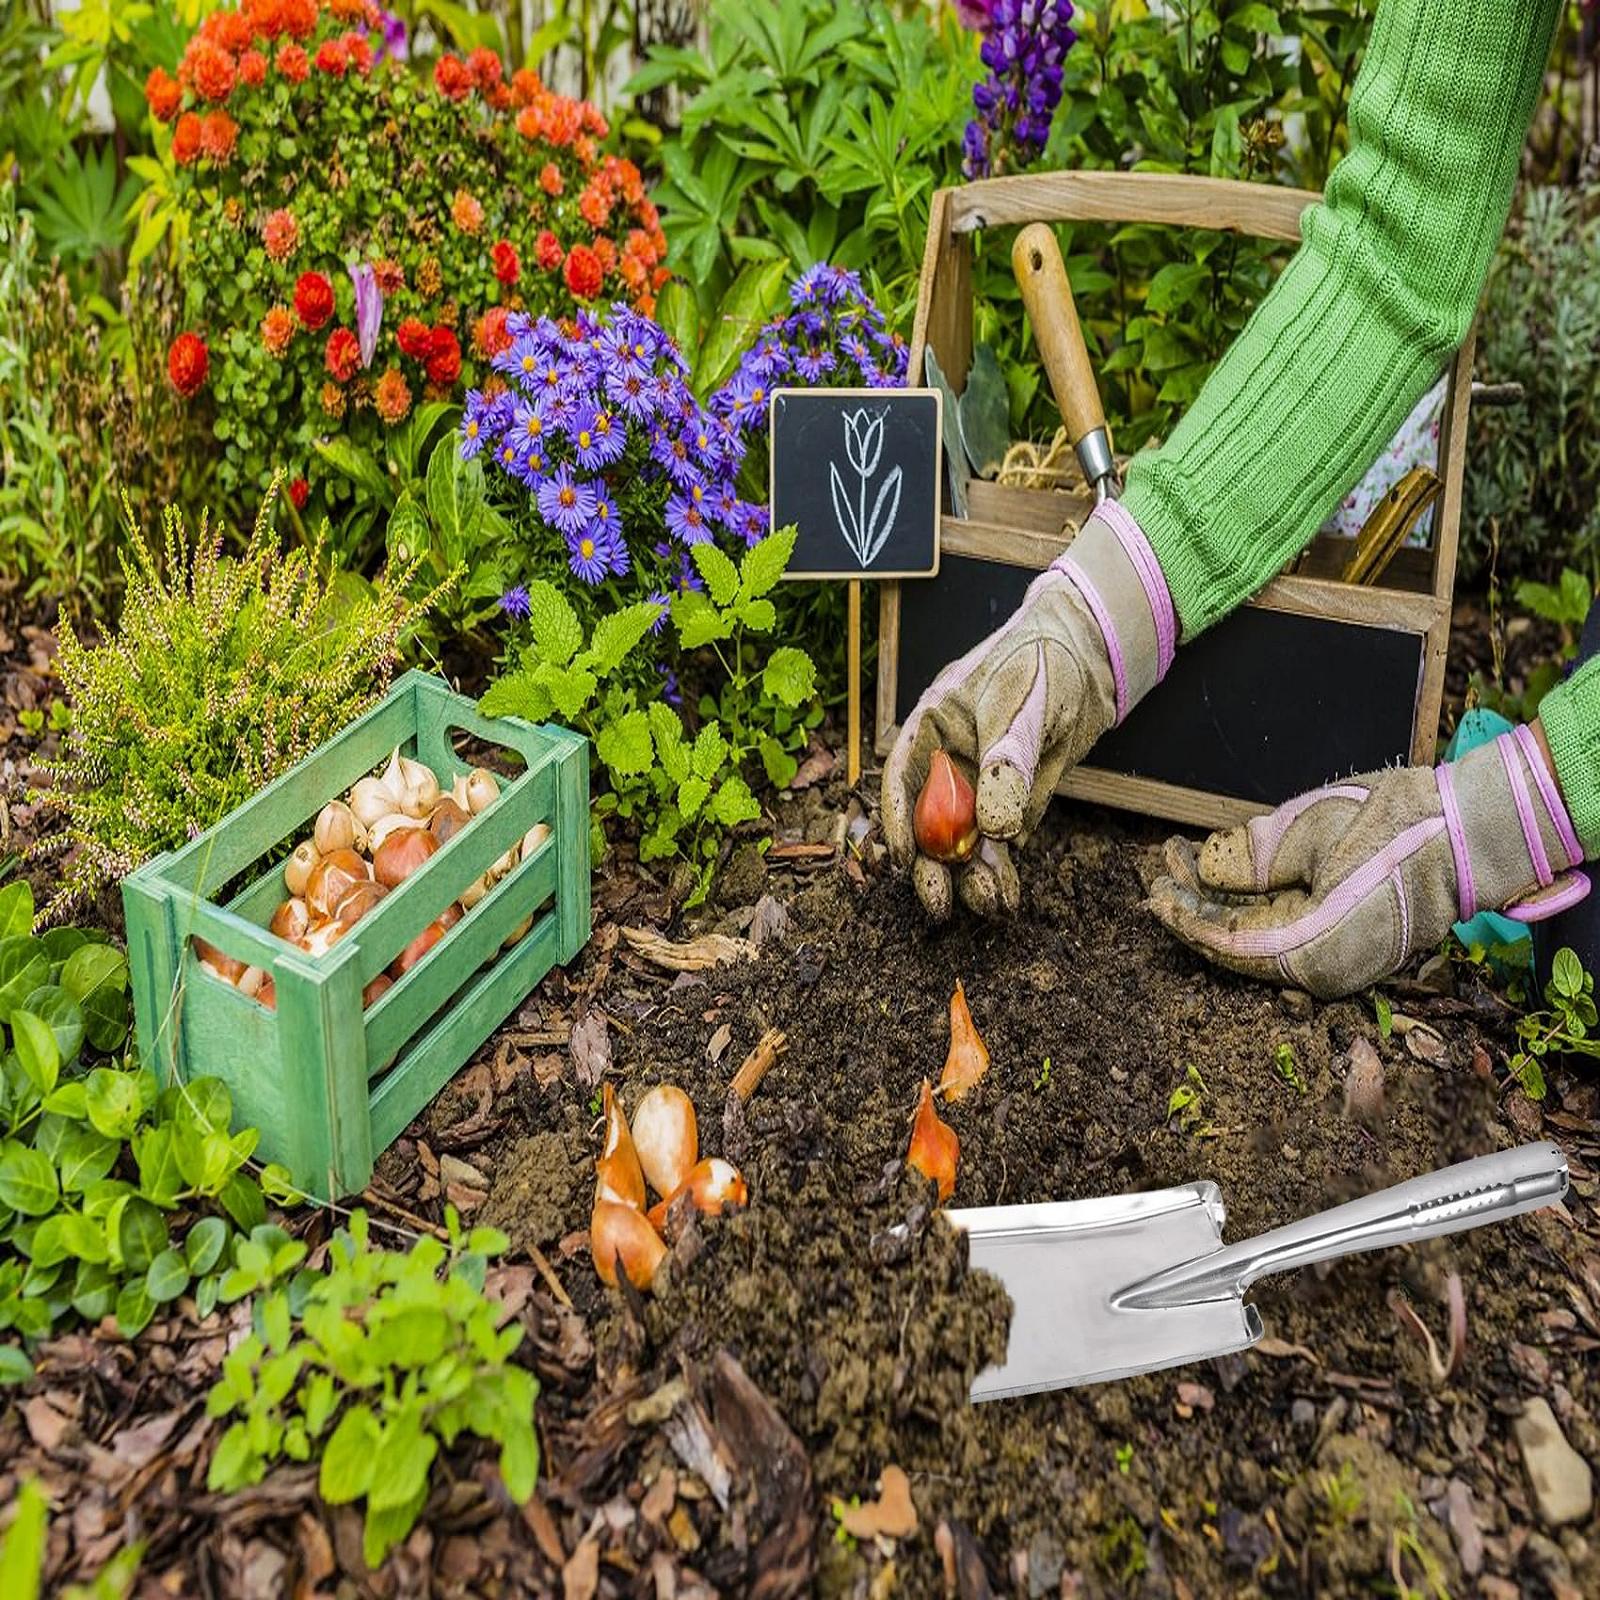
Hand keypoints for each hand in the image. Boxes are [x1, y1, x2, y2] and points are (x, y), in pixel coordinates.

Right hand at [883, 506, 1175, 919]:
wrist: (1093, 656)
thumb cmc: (1044, 659)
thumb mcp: (1024, 704)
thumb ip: (1009, 763)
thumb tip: (995, 828)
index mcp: (932, 729)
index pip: (901, 781)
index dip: (897, 824)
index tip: (903, 860)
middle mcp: (949, 764)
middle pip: (928, 824)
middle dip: (933, 867)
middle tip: (940, 904)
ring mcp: (981, 786)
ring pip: (965, 843)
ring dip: (972, 877)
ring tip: (990, 904)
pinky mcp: (1013, 802)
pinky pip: (1001, 845)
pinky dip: (1002, 872)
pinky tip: (1008, 896)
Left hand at [1147, 724, 1588, 997]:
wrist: (1473, 831)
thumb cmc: (1398, 828)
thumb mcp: (1310, 831)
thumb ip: (1250, 857)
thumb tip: (1205, 871)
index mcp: (1309, 956)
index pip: (1225, 945)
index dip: (1184, 917)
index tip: (1153, 891)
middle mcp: (1320, 971)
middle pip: (1237, 942)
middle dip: (1195, 904)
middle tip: (1160, 868)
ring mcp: (1336, 958)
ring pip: (1259, 934)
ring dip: (1221, 901)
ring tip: (1184, 864)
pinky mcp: (1347, 940)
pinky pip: (1286, 928)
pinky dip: (1254, 902)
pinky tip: (1229, 875)